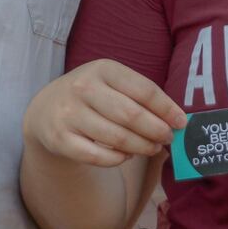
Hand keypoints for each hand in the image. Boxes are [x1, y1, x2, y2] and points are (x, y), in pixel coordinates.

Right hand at [23, 60, 185, 167]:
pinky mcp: (60, 139)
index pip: (144, 90)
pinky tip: (126, 155)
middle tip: (167, 138)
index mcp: (103, 69)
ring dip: (142, 147)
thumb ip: (140, 96)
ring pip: (117, 138)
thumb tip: (176, 120)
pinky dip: (118, 159)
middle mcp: (84, 88)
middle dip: (156, 130)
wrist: (46, 110)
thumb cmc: (91, 96)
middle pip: (132, 115)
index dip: (167, 109)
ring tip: (152, 148)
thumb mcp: (111, 84)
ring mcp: (70, 114)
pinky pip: (98, 156)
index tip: (181, 122)